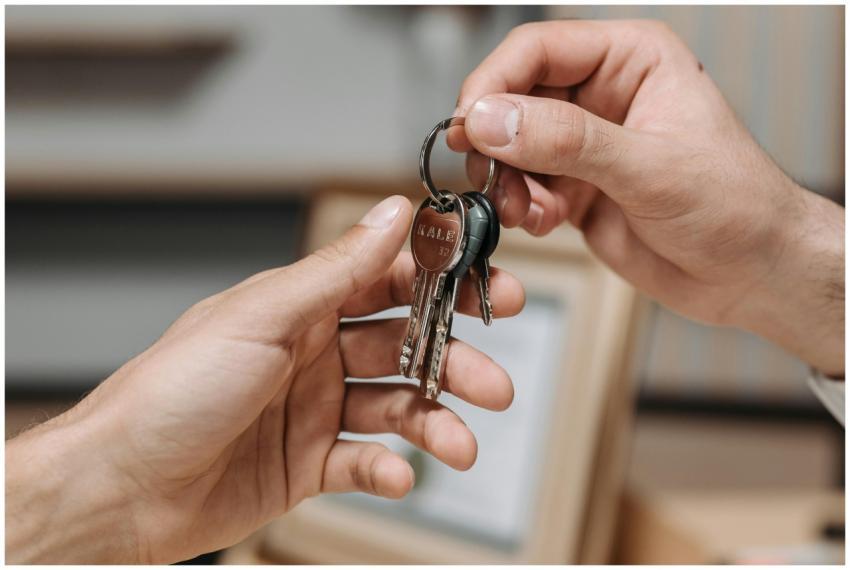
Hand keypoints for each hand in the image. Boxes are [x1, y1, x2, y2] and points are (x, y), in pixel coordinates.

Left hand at [5, 195, 524, 563]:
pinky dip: (388, 470)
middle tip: (493, 382)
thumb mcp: (264, 314)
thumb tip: (392, 212)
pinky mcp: (307, 463)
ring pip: (393, 409)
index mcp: (301, 306)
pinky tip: (399, 475)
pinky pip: (364, 462)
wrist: (121, 485)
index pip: (388, 282)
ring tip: (461, 444)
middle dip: (452, 363)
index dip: (444, 284)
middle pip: (403, 349)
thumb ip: (337, 268)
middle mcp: (312, 354)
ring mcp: (312, 410)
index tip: (493, 289)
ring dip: (434, 424)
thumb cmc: (172, 389)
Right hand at [448, 20, 843, 373]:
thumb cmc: (734, 205)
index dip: (494, 82)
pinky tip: (543, 222)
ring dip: (506, 180)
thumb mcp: (650, 167)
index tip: (469, 123)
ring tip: (525, 210)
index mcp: (631, 60)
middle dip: (497, 140)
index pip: (539, 49)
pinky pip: (524, 186)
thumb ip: (568, 140)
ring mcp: (585, 144)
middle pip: (515, 97)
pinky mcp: (575, 186)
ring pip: (512, 146)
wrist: (749, 272)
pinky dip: (521, 207)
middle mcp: (602, 95)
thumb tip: (494, 118)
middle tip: (489, 175)